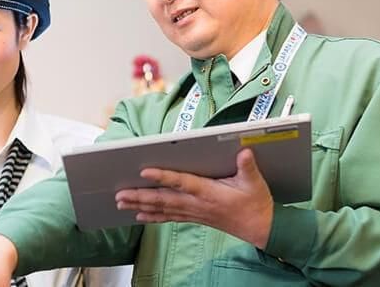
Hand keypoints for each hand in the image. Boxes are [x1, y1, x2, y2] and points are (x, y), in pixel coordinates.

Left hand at [115, 148, 273, 248]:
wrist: (260, 228)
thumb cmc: (255, 203)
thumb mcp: (255, 182)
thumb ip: (248, 166)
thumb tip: (244, 152)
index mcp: (209, 192)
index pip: (181, 182)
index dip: (163, 177)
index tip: (145, 171)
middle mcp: (197, 204)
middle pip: (164, 199)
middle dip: (140, 196)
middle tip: (120, 194)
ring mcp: (194, 212)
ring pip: (162, 209)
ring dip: (141, 205)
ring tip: (121, 202)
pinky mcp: (195, 217)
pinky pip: (169, 217)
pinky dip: (152, 216)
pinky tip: (139, 215)